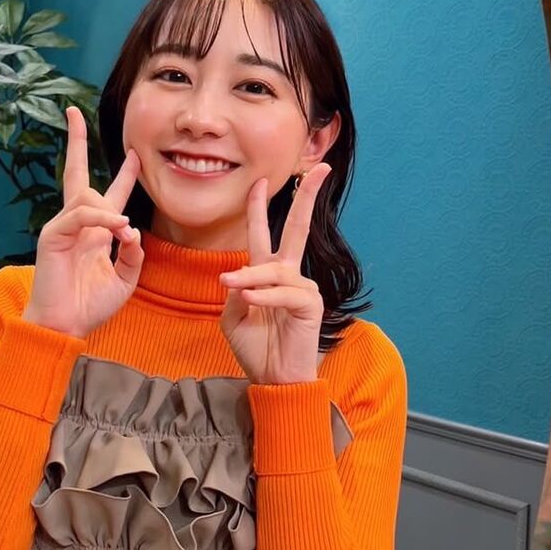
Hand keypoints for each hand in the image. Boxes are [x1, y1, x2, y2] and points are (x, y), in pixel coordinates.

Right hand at [23, 107, 142, 338]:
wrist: (65, 326)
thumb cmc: (90, 305)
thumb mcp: (125, 278)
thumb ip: (133, 253)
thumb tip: (132, 228)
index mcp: (96, 232)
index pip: (109, 194)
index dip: (124, 174)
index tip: (134, 153)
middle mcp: (78, 224)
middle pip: (76, 173)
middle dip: (76, 143)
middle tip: (73, 114)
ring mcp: (62, 227)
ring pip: (86, 197)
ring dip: (111, 211)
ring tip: (124, 232)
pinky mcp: (52, 235)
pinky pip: (80, 216)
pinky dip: (101, 220)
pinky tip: (117, 230)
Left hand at [218, 165, 331, 384]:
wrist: (273, 380)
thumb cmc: (256, 350)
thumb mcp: (233, 317)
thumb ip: (235, 292)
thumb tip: (238, 275)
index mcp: (269, 276)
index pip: (264, 235)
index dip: (259, 208)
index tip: (258, 181)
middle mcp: (289, 276)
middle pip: (297, 229)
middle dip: (306, 198)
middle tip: (317, 169)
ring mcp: (303, 288)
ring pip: (274, 269)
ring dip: (250, 278)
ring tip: (233, 287)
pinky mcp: (311, 304)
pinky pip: (284, 292)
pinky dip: (264, 296)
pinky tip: (251, 301)